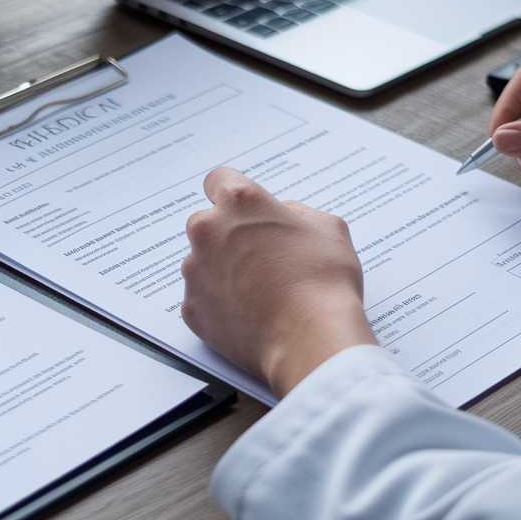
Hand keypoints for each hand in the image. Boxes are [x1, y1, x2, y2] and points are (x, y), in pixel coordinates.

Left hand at [181, 167, 375, 397]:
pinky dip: (220, 305)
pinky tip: (250, 315)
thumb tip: (283, 218)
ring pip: (203, 263)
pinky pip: (202, 299)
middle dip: (228, 236)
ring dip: (223, 271)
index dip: (234, 196)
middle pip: (208, 224)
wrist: (311, 340)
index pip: (219, 180)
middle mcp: (207, 231)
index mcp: (239, 202)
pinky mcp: (191, 309)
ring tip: (260, 292)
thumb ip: (296, 212)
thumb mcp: (329, 228)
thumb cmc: (324, 281)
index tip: (244, 210)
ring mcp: (195, 272)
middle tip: (261, 258)